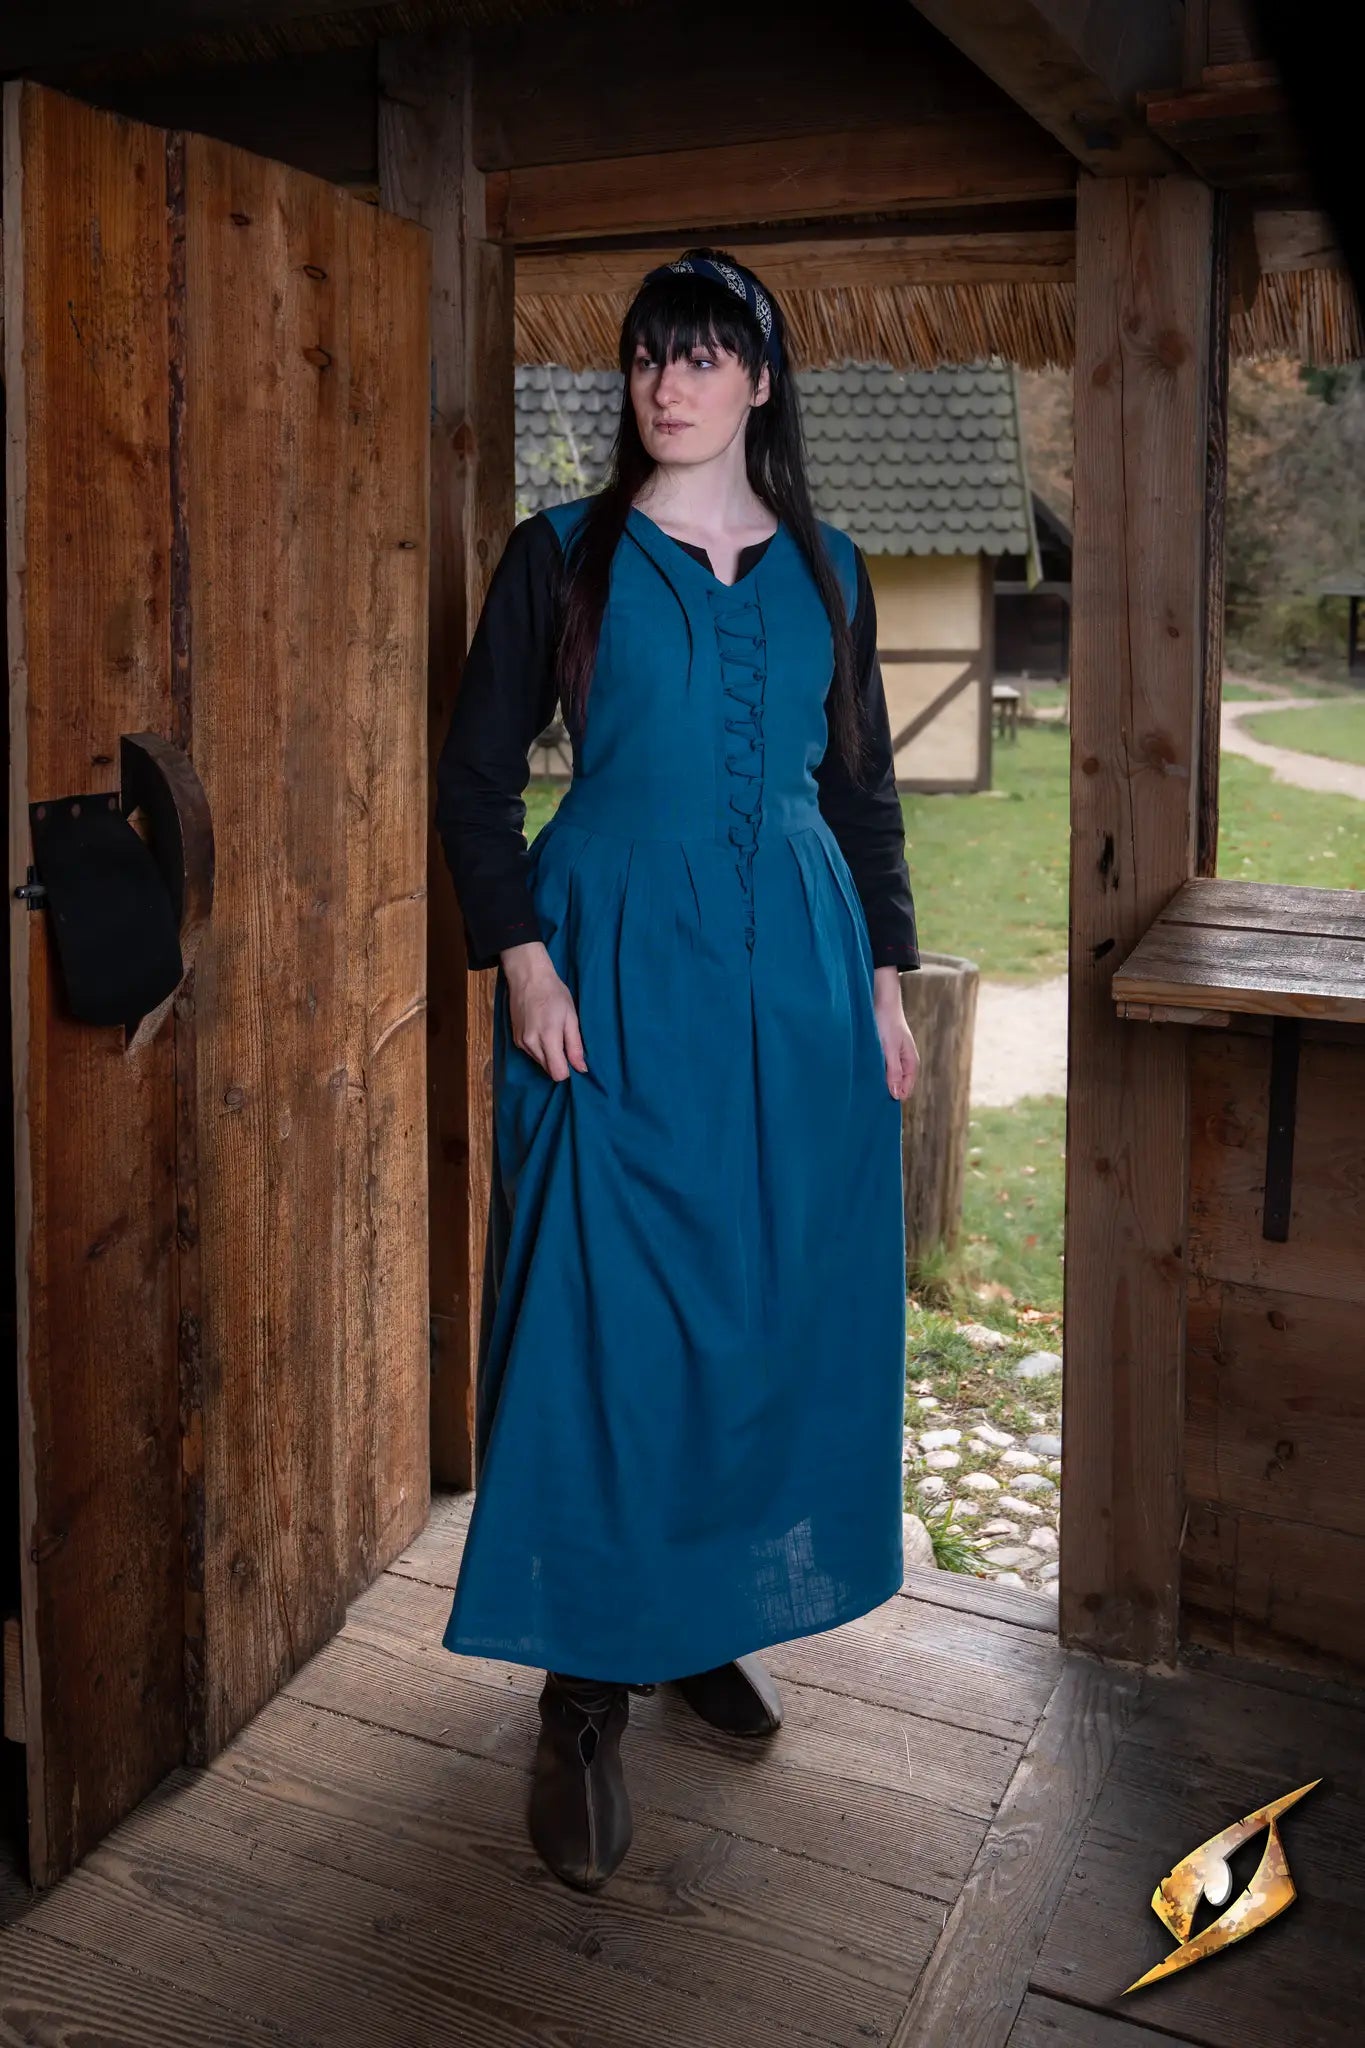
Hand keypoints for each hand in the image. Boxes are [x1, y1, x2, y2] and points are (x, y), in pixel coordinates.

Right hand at [500, 941, 587, 1082]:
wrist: (528, 977)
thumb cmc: (554, 993)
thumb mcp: (571, 1017)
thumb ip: (575, 1046)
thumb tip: (581, 1069)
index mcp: (548, 1038)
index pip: (558, 1073)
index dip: (568, 1069)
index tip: (572, 1056)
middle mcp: (531, 1044)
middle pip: (548, 1070)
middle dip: (559, 1061)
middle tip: (564, 1040)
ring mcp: (520, 1042)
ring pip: (539, 1062)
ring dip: (549, 1055)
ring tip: (553, 1032)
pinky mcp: (515, 1039)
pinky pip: (531, 1054)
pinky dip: (539, 1049)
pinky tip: (542, 1030)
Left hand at [873, 965, 918, 1102]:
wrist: (881, 999)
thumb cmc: (887, 1023)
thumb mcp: (890, 1049)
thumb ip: (893, 1071)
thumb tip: (896, 1095)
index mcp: (910, 1063)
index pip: (905, 1089)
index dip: (894, 1097)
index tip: (879, 1105)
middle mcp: (903, 1061)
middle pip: (896, 1084)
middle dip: (885, 1091)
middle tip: (869, 1100)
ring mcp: (893, 1056)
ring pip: (887, 1076)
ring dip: (878, 1081)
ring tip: (864, 1088)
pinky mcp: (883, 1051)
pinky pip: (880, 1067)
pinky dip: (873, 1072)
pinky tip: (862, 1074)